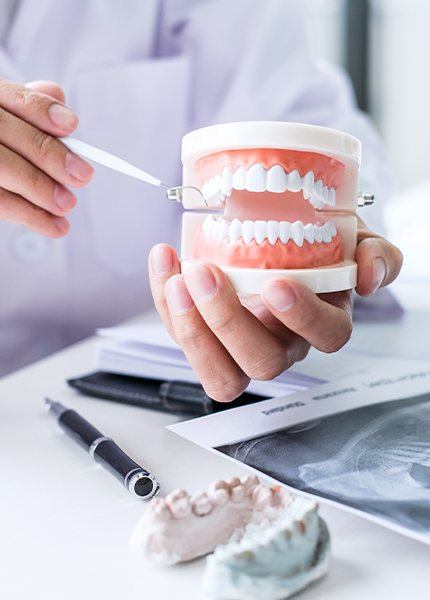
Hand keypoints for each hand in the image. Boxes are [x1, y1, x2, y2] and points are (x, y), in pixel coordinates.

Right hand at [0, 78, 92, 236]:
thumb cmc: (6, 139)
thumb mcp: (14, 116)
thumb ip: (33, 109)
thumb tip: (58, 97)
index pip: (12, 98)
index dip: (41, 110)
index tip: (71, 125)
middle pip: (5, 133)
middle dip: (48, 155)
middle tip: (82, 177)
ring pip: (2, 169)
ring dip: (39, 190)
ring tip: (67, 206)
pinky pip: (0, 203)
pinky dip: (30, 216)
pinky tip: (54, 226)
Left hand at [149, 219, 402, 401]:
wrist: (278, 235)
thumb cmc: (316, 243)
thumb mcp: (352, 237)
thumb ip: (375, 252)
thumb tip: (369, 275)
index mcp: (323, 320)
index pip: (327, 336)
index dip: (303, 317)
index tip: (276, 283)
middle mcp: (284, 343)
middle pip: (263, 363)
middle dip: (230, 323)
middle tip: (206, 275)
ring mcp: (241, 348)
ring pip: (220, 373)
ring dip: (191, 330)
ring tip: (176, 279)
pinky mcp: (206, 340)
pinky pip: (184, 338)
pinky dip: (165, 304)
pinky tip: (164, 260)